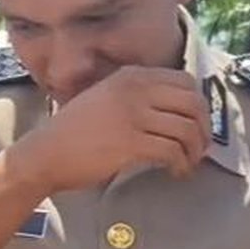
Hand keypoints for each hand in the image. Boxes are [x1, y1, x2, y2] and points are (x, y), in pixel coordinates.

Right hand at [21, 66, 210, 192]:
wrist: (45, 153)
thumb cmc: (73, 132)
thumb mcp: (104, 98)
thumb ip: (134, 96)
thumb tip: (171, 112)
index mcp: (131, 76)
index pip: (185, 82)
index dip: (199, 106)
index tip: (197, 125)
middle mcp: (135, 90)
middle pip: (193, 104)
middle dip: (204, 129)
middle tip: (200, 148)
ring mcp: (133, 115)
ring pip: (186, 129)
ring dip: (194, 151)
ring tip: (188, 164)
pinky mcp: (131, 143)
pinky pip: (172, 151)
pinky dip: (181, 164)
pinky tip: (176, 172)